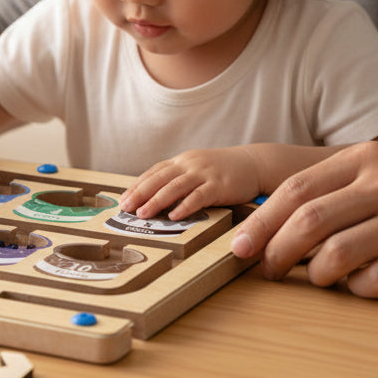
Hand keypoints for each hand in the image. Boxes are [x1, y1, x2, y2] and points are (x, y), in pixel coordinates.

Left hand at [120, 147, 265, 220]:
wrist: (253, 163)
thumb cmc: (222, 171)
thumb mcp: (197, 170)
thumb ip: (178, 179)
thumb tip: (155, 197)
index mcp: (182, 161)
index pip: (154, 172)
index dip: (137, 186)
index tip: (123, 199)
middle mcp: (190, 164)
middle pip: (160, 178)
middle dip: (140, 193)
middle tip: (126, 208)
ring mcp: (204, 173)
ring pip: (175, 187)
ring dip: (157, 201)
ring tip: (143, 214)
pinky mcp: (219, 185)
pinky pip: (199, 196)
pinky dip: (185, 206)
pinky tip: (174, 216)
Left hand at [230, 142, 377, 297]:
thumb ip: (331, 187)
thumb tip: (267, 224)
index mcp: (365, 158)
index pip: (296, 190)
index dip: (260, 222)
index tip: (239, 248)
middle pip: (309, 221)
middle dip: (276, 252)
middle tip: (266, 272)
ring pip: (339, 254)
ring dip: (316, 275)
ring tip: (317, 278)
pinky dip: (357, 290)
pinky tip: (360, 284)